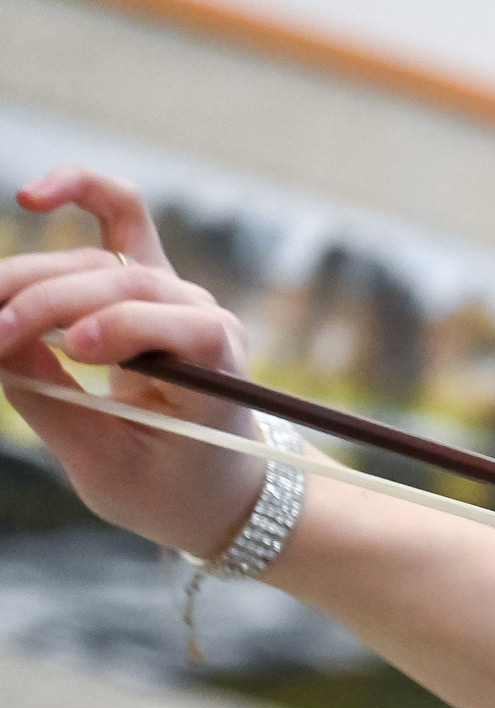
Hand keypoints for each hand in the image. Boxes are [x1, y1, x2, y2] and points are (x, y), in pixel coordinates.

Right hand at [0, 168, 264, 556]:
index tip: (74, 351)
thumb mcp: (108, 466)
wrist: (211, 484)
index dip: (127, 327)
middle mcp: (204, 319)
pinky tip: (31, 196)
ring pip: (101, 261)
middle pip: (125, 285)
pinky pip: (118, 214)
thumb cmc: (170, 487)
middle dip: (49, 305)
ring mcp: (176, 293)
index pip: (186, 328)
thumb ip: (51, 402)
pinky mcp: (145, 278)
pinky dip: (78, 191)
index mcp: (221, 375)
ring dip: (33, 278)